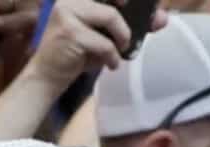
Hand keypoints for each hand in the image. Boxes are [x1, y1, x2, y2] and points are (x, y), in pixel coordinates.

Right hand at [29, 0, 166, 86]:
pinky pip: (105, 42)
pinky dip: (112, 56)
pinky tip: (110, 64)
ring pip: (111, 16)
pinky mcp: (70, 32)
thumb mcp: (102, 36)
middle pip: (113, 3)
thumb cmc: (76, 55)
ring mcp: (67, 13)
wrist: (47, 77)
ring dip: (122, 38)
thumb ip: (128, 24)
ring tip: (118, 52)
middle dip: (128, 20)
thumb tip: (163, 18)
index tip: (134, 6)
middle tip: (128, 38)